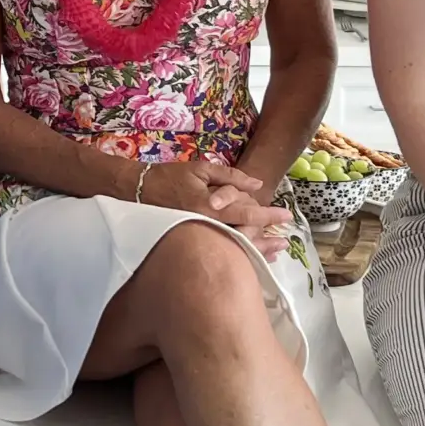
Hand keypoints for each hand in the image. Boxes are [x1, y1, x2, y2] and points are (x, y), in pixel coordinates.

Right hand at [138, 161, 290, 250]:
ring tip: (274, 253)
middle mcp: (207, 226)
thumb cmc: (170, 177)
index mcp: (211, 207)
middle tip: (285, 242)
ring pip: (233, 248)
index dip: (268, 215)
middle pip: (244, 237)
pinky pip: (220, 250)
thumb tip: (257, 183)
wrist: (138, 192)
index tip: (286, 216)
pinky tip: (249, 257)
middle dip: (266, 240)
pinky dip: (237, 253)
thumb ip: (230, 176)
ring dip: (255, 250)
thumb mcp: (201, 169)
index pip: (246, 213)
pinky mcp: (193, 243)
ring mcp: (200, 238)